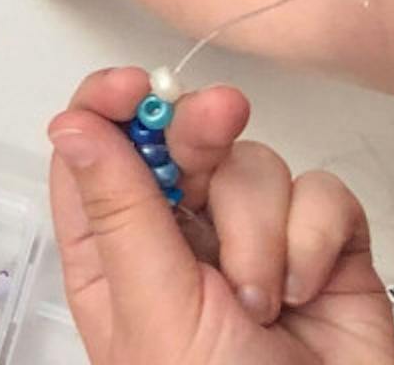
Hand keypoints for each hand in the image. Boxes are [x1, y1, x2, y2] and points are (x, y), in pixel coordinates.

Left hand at [50, 68, 393, 364]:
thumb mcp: (151, 308)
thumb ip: (120, 210)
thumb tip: (70, 123)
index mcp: (114, 252)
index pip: (94, 150)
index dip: (108, 105)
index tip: (129, 86)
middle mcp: (179, 238)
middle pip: (178, 140)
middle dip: (196, 128)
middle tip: (216, 120)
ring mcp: (254, 241)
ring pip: (254, 164)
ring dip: (260, 226)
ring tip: (261, 300)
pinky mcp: (323, 249)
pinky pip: (322, 193)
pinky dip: (316, 237)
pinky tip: (304, 292)